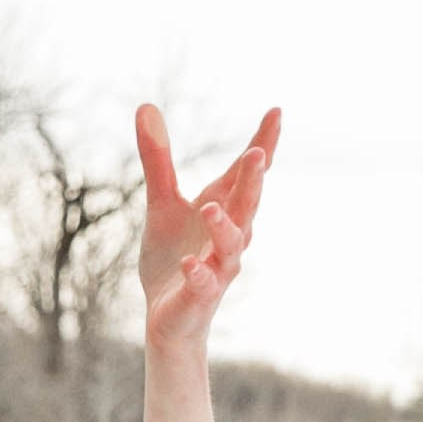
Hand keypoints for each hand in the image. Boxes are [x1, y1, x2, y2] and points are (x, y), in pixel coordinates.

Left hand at [136, 102, 278, 354]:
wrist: (166, 315)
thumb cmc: (173, 255)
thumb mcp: (161, 203)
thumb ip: (158, 159)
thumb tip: (146, 106)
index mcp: (222, 208)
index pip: (246, 173)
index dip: (264, 143)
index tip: (276, 111)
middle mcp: (229, 236)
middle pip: (246, 206)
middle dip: (253, 182)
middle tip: (258, 154)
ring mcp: (217, 267)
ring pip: (230, 246)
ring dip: (224, 227)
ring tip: (210, 209)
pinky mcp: (199, 295)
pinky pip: (202, 284)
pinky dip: (197, 273)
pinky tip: (189, 264)